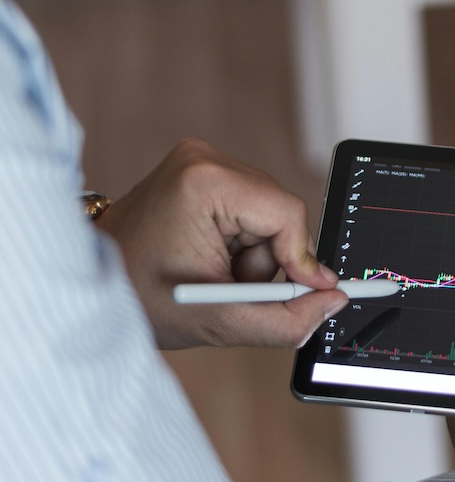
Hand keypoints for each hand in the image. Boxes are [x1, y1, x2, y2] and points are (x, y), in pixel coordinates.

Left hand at [96, 138, 347, 348]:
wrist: (94, 280)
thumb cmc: (139, 296)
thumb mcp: (219, 322)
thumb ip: (286, 319)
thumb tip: (333, 301)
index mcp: (204, 182)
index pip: (286, 214)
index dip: (301, 259)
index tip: (309, 294)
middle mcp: (206, 159)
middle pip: (282, 215)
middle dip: (268, 262)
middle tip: (234, 289)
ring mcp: (205, 161)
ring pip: (273, 218)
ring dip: (257, 257)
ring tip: (217, 275)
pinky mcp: (208, 172)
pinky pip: (256, 213)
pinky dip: (246, 245)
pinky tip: (215, 259)